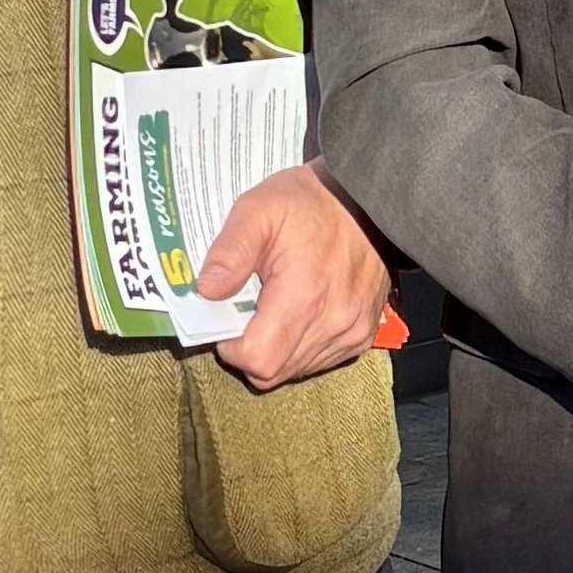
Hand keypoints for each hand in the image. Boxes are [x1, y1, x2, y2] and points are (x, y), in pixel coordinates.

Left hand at [198, 161, 392, 390]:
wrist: (367, 199)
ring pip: (296, 370)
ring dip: (276, 349)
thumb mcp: (257, 210)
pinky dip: (301, 347)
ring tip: (274, 308)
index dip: (232, 347)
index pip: (258, 359)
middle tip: (247, 312)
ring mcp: (352, 332)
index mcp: (304, 296)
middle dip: (251, 350)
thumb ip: (229, 252)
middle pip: (274, 373)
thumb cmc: (310, 202)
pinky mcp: (363, 334)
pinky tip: (298, 313)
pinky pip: (320, 361)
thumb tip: (205, 292)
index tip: (228, 319)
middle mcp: (333, 323)